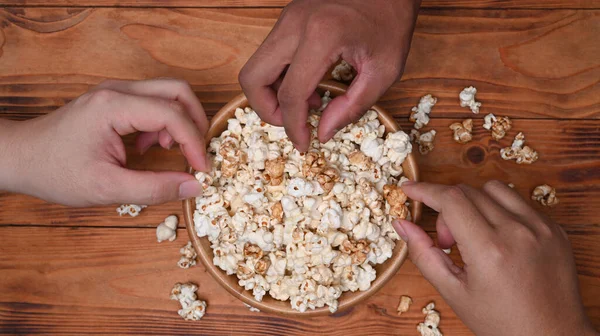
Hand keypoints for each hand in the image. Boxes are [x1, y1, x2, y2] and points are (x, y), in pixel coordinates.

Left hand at [0, 78, 209, 206]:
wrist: (19, 157)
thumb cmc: (55, 171)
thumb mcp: (106, 189)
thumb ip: (154, 189)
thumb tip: (194, 188)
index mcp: (113, 107)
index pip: (171, 114)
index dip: (194, 142)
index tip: (201, 169)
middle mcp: (118, 91)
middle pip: (177, 91)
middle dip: (195, 123)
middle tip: (195, 154)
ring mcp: (115, 92)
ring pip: (168, 94)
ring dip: (178, 123)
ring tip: (164, 152)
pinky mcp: (114, 99)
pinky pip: (153, 102)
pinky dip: (162, 124)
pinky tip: (145, 148)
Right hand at [239, 0, 419, 150]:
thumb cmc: (392, 22)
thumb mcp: (384, 71)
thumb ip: (352, 106)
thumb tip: (322, 133)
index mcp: (321, 35)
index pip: (291, 93)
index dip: (293, 126)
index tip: (304, 144)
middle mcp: (294, 24)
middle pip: (252, 77)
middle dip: (267, 110)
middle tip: (293, 123)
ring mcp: (287, 18)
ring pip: (255, 66)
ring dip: (271, 94)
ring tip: (307, 104)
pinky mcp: (287, 17)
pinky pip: (268, 55)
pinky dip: (279, 78)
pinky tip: (309, 85)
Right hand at [394, 181, 597, 335]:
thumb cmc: (502, 322)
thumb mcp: (454, 292)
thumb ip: (423, 254)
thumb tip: (401, 223)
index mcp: (490, 250)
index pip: (450, 199)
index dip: (424, 190)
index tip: (409, 190)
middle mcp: (518, 232)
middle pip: (468, 192)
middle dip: (447, 209)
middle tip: (447, 242)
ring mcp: (541, 227)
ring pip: (493, 190)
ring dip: (474, 204)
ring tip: (475, 237)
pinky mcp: (555, 229)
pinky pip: (519, 203)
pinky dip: (499, 212)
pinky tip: (498, 240)